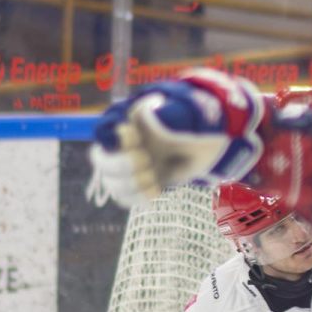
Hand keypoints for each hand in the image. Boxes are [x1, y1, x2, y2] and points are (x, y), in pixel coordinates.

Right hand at [91, 69, 265, 208]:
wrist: (210, 143)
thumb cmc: (199, 122)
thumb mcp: (193, 115)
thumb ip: (174, 114)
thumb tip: (154, 115)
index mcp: (131, 119)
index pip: (105, 127)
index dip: (113, 136)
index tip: (134, 136)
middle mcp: (123, 143)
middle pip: (100, 158)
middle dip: (121, 164)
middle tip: (146, 160)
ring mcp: (127, 164)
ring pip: (110, 181)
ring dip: (131, 184)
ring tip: (154, 177)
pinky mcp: (135, 183)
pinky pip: (123, 196)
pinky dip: (137, 197)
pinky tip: (155, 190)